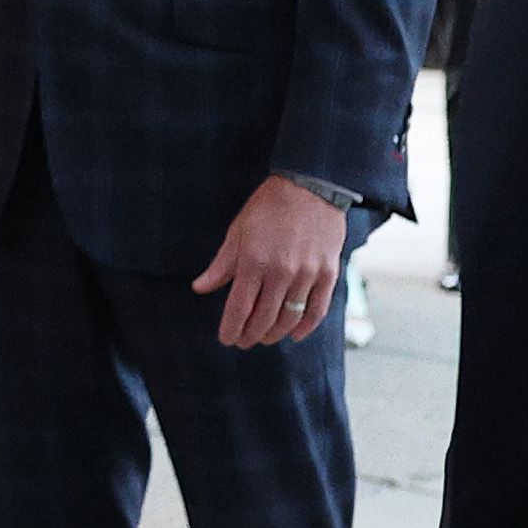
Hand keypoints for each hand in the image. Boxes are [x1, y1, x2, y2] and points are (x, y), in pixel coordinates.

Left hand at [197, 175, 349, 349]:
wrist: (311, 186)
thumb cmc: (269, 206)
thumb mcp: (238, 230)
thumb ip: (222, 264)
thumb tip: (200, 287)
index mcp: (254, 260)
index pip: (239, 308)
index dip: (231, 328)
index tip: (226, 339)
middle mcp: (281, 271)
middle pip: (264, 318)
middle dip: (250, 335)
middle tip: (243, 341)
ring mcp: (307, 274)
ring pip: (289, 318)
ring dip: (275, 334)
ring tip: (264, 338)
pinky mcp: (328, 273)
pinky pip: (317, 309)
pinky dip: (306, 327)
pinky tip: (295, 334)